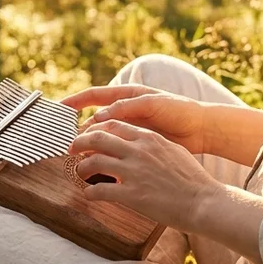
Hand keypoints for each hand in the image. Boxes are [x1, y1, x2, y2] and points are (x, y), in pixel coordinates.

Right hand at [59, 85, 208, 154]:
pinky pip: (115, 150)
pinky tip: (97, 167)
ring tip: (78, 158)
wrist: (202, 129)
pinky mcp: (137, 145)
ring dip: (91, 146)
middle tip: (68, 144)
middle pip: (95, 120)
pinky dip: (105, 157)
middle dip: (80, 131)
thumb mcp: (153, 104)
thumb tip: (100, 114)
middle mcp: (126, 112)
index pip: (95, 96)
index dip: (76, 101)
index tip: (59, 109)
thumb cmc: (180, 110)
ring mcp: (131, 129)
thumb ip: (128, 107)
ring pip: (103, 137)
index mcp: (127, 96)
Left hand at [68, 119, 224, 232]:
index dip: (95, 129)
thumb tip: (138, 144)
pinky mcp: (132, 195)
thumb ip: (152, 145)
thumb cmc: (192, 180)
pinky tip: (89, 195)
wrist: (204, 201)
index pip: (113, 125)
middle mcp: (138, 151)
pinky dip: (90, 193)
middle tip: (71, 149)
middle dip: (79, 142)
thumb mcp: (173, 151)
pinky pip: (99, 191)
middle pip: (97, 138)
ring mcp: (133, 172)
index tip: (88, 135)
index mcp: (148, 138)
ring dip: (81, 167)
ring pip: (93, 162)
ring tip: (80, 173)